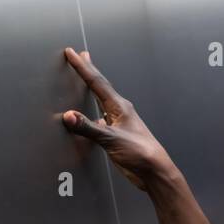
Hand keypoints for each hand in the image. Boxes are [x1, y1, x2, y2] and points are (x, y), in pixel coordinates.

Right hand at [61, 47, 171, 190]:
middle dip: (89, 70)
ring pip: (101, 100)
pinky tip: (89, 115)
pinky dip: (92, 111)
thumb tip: (68, 115)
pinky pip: (100, 117)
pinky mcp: (116, 134)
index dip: (83, 67)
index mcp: (120, 107)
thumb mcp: (112, 139)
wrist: (154, 171)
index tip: (72, 53)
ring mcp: (119, 122)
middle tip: (81, 55)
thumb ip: (89, 128)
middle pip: (100, 86)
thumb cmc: (140, 153)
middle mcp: (119, 111)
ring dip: (91, 88)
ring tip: (86, 78)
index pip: (97, 82)